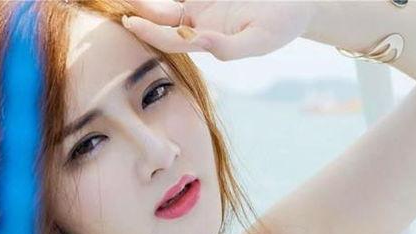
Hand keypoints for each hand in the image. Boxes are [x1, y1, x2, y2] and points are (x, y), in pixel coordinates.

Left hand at [121, 0, 312, 60]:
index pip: (173, 39)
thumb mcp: (261, 40)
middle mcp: (199, 21)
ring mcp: (200, 1)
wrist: (299, 2)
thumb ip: (231, 48)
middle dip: (138, 8)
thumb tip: (203, 46)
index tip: (132, 22)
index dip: (152, 33)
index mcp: (209, 39)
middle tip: (116, 2)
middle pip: (160, 16)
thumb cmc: (283, 23)